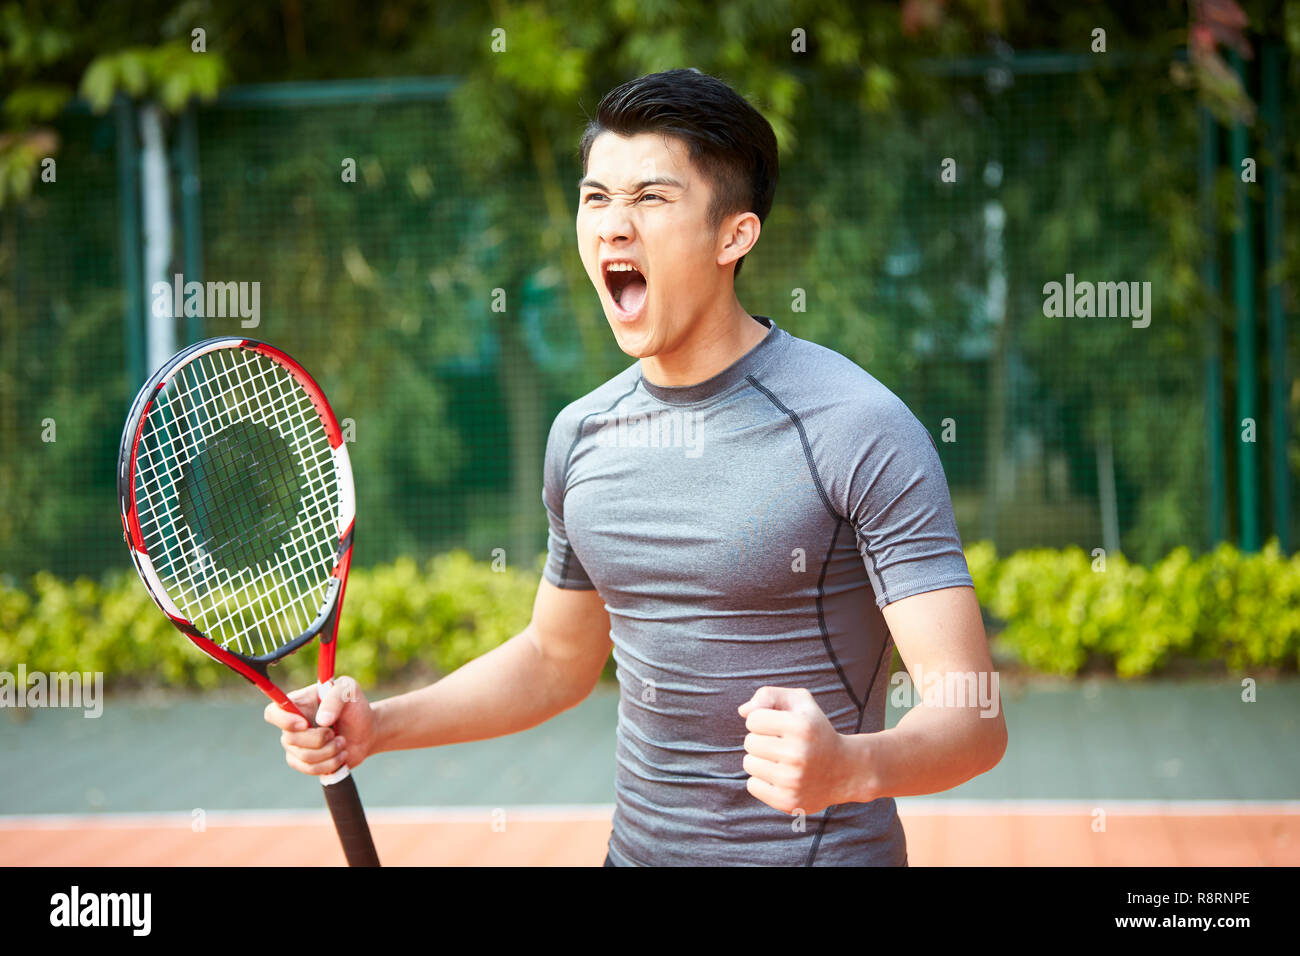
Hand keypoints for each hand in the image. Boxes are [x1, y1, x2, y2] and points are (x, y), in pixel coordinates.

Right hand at [263, 676, 376, 776]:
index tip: (304, 724)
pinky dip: (330, 764)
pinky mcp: (305, 762)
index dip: (283, 721)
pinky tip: (341, 755)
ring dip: (329, 751)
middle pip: (290, 739)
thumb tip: (322, 720)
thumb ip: (335, 698)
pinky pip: (310, 769)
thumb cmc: (355, 706)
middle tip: (335, 733)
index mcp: (298, 703)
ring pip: (303, 756)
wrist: (366, 730)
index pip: (273, 712)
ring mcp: (296, 745)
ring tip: (342, 742)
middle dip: (318, 739)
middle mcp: (292, 725)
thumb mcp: (349, 691)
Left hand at [738, 686, 854, 815]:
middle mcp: (798, 754)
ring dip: (761, 760)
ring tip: (783, 761)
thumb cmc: (815, 731)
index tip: (780, 726)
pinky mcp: (788, 802)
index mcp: (801, 726)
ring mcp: (793, 781)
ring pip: (749, 763)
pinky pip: (752, 785)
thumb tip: (743, 711)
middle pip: (749, 742)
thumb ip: (769, 695)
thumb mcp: (800, 702)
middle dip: (762, 740)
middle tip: (783, 745)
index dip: (763, 720)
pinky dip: (762, 780)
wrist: (845, 770)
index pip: (753, 719)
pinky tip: (782, 777)